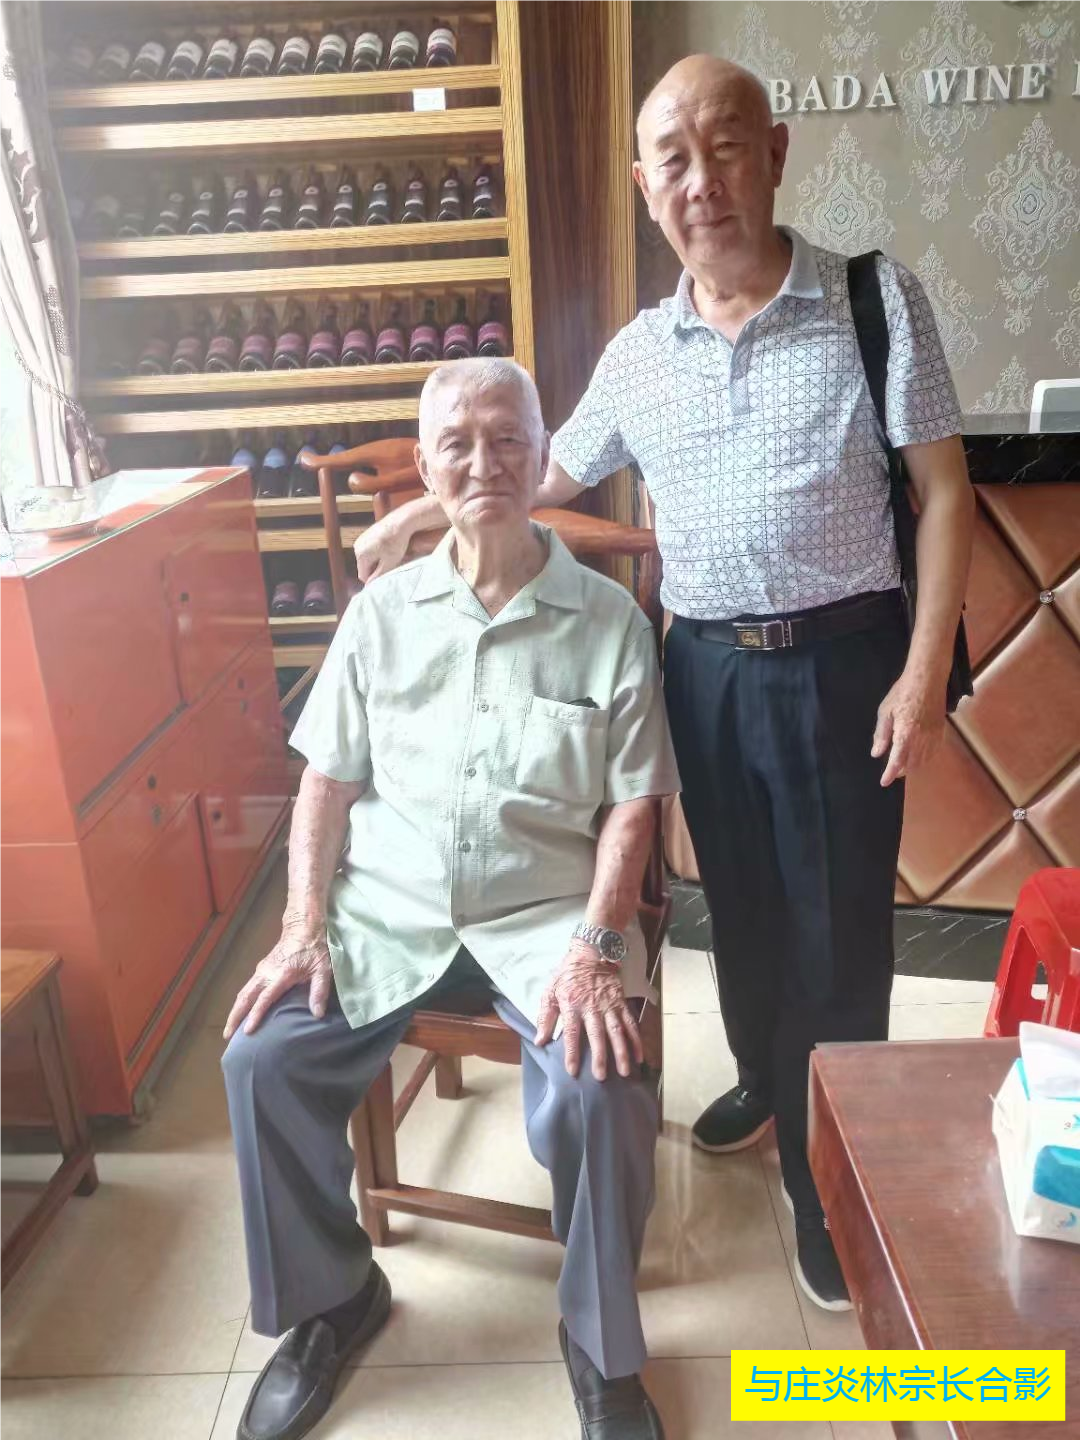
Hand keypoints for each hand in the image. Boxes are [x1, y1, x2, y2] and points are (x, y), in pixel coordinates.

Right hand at [223, 926, 332, 1038]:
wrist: (303, 927)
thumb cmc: (315, 948)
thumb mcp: (323, 968)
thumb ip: (319, 991)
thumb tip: (318, 1014)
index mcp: (282, 974)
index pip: (265, 998)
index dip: (256, 1015)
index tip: (247, 1031)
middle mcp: (267, 973)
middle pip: (245, 997)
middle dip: (235, 1017)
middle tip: (227, 1036)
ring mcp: (262, 970)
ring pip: (244, 993)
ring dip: (235, 1010)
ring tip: (229, 1030)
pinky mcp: (261, 969)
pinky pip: (247, 988)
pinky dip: (241, 1002)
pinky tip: (240, 1013)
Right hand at [354, 513, 409, 583]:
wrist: (400, 521)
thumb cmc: (396, 543)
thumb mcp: (389, 563)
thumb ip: (378, 575)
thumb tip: (369, 585)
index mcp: (361, 555)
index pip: (363, 576)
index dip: (373, 579)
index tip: (385, 577)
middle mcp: (357, 547)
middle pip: (364, 566)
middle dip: (374, 568)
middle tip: (389, 566)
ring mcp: (361, 539)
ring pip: (366, 558)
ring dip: (376, 560)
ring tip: (388, 556)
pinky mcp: (366, 534)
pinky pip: (368, 549)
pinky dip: (375, 552)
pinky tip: (386, 549)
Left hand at [534, 941, 643, 1080]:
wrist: (591, 953)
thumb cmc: (567, 975)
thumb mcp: (550, 991)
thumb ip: (545, 1017)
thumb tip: (540, 1041)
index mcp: (572, 1005)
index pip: (572, 1033)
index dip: (572, 1053)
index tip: (573, 1071)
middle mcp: (592, 1007)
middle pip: (597, 1035)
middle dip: (600, 1057)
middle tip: (601, 1077)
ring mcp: (609, 1005)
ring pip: (617, 1031)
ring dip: (621, 1052)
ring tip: (624, 1071)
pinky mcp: (621, 1003)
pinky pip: (630, 1023)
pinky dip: (636, 1040)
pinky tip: (639, 1056)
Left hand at [872, 668, 946, 786]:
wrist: (927, 680)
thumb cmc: (902, 693)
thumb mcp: (885, 712)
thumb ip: (881, 735)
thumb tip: (876, 753)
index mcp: (905, 734)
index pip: (897, 761)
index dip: (890, 774)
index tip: (884, 782)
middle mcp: (921, 739)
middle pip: (911, 764)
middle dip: (900, 771)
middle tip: (892, 771)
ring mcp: (933, 736)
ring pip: (923, 761)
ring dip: (913, 766)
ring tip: (903, 765)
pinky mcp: (940, 732)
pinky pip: (933, 752)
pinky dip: (925, 759)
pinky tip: (919, 757)